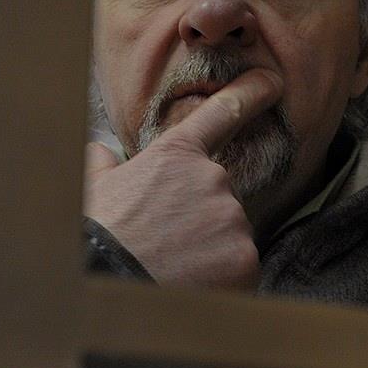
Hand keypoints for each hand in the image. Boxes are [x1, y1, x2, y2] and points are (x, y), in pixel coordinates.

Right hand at [84, 68, 283, 290]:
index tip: (272, 82)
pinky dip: (224, 279)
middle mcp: (212, 179)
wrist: (106, 284)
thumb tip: (100, 153)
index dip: (251, 93)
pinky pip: (241, 268)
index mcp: (176, 156)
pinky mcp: (245, 257)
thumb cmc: (98, 236)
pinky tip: (193, 285)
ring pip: (231, 235)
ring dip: (211, 251)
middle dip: (202, 220)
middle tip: (170, 244)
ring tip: (176, 268)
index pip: (222, 114)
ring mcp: (231, 218)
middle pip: (221, 198)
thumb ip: (105, 165)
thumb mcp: (94, 188)